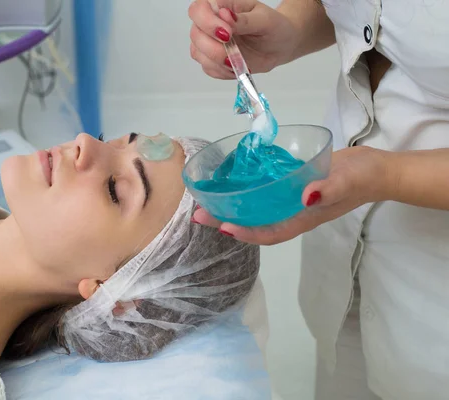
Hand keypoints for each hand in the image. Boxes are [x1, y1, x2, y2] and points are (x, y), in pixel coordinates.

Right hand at [188, 0, 301, 78]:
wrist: (280, 45)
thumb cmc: (274, 27)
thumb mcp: (265, 20)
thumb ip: (244, 19)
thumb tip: (226, 16)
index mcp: (221, 6)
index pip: (199, 9)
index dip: (207, 22)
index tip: (227, 33)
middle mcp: (211, 23)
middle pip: (195, 34)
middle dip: (212, 47)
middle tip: (233, 53)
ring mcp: (209, 42)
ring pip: (198, 53)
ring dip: (217, 61)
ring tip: (238, 60)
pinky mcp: (212, 59)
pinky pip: (208, 68)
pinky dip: (222, 71)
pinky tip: (236, 66)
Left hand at [192, 146, 394, 244]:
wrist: (376, 169)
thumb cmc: (363, 176)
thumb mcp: (347, 179)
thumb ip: (329, 189)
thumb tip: (305, 197)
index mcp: (303, 218)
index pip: (270, 232)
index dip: (246, 233)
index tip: (222, 227)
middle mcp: (293, 213)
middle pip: (256, 223)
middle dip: (227, 221)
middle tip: (198, 214)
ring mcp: (291, 202)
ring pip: (258, 210)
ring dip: (233, 207)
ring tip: (207, 200)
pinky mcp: (292, 187)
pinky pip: (265, 194)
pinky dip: (247, 192)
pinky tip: (233, 183)